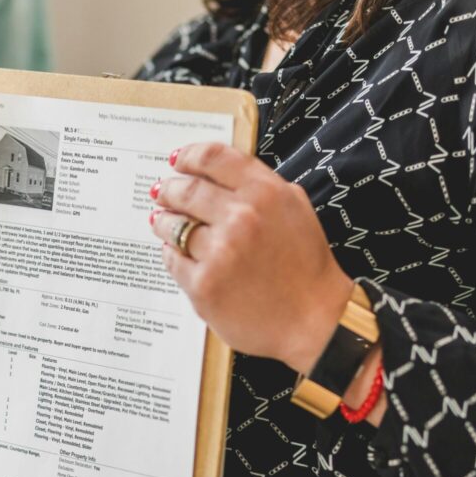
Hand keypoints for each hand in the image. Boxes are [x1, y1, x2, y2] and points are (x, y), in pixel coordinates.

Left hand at [150, 143, 354, 373]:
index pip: (212, 158)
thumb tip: (217, 173)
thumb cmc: (305, 266)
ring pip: (173, 226)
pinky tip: (177, 253)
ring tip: (161, 221)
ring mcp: (220, 252)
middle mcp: (242, 217)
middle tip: (161, 192)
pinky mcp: (204, 285)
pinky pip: (173, 260)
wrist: (314, 320)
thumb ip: (259, 187)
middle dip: (169, 189)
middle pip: (186, 190)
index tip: (176, 160)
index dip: (188, 156)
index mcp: (265, 192)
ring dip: (163, 221)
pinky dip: (172, 254)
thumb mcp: (294, 210)